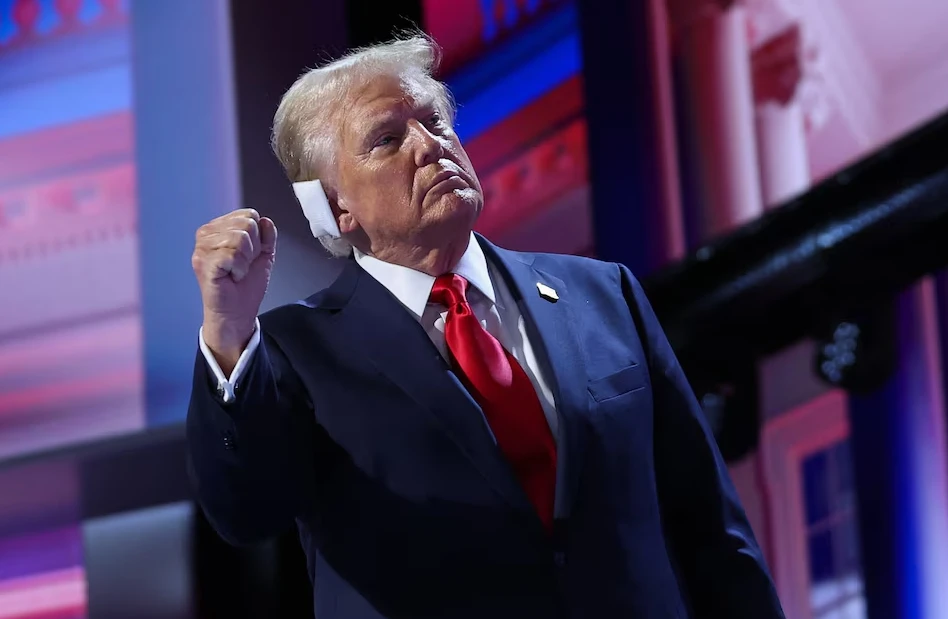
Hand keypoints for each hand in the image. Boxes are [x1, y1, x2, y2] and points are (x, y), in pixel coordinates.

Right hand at [192, 209, 276, 363]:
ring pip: (241, 238)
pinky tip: (232, 276)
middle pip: (247, 224)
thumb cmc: (245, 287)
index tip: (248, 256)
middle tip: (242, 266)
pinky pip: (233, 254)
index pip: (249, 215)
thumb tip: (266, 221)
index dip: (258, 237)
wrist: (237, 313)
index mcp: (218, 228)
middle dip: (253, 248)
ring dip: (246, 260)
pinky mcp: (204, 263)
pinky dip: (239, 268)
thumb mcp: (263, 255)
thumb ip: (267, 236)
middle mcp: (206, 234)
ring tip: (236, 272)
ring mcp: (202, 248)